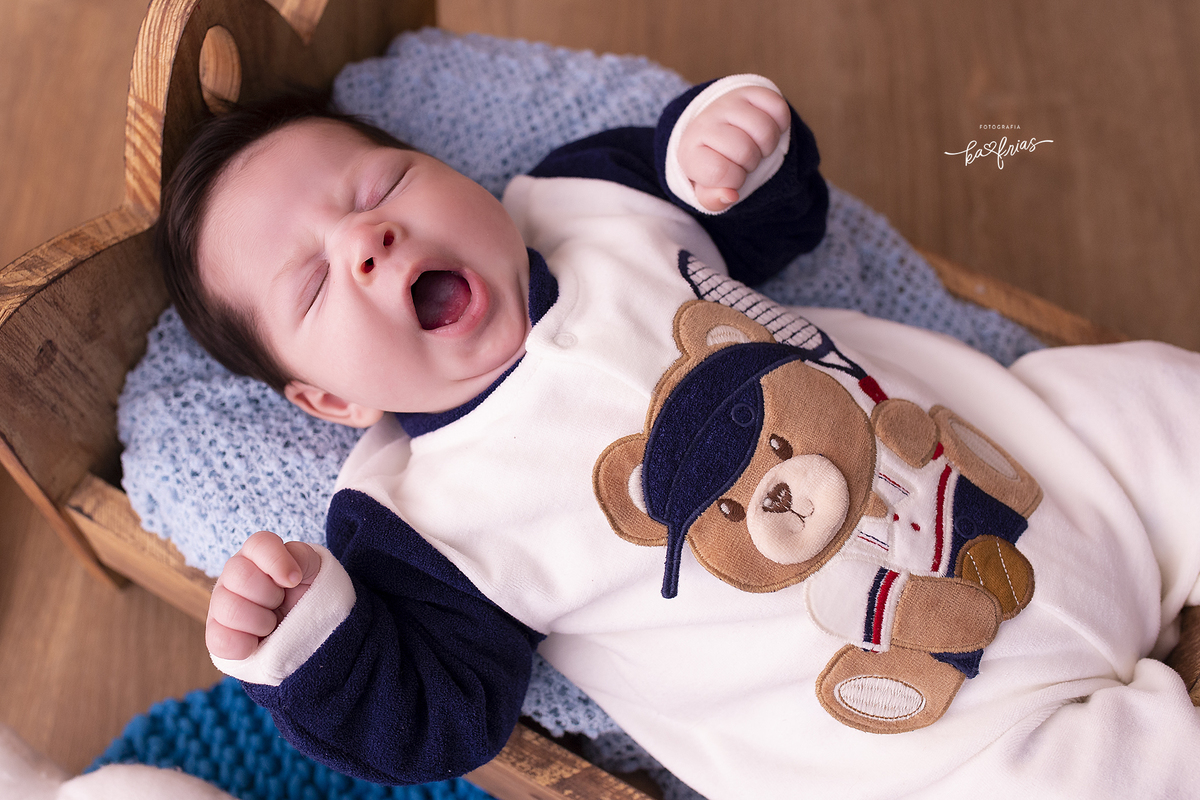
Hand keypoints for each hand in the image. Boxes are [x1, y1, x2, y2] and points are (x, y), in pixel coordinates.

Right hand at [206, 530, 321, 659]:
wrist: (301, 628)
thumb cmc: (306, 594)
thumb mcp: (313, 570)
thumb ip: (302, 558)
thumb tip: (288, 576)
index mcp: (257, 554)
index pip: (259, 543)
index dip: (277, 562)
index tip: (295, 580)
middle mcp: (233, 574)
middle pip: (240, 576)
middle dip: (270, 595)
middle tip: (280, 603)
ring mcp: (220, 604)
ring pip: (229, 609)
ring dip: (261, 622)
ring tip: (271, 623)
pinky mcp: (216, 634)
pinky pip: (219, 640)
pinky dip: (244, 645)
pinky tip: (257, 642)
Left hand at [678, 86, 790, 210]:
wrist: (715, 128)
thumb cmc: (714, 166)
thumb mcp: (707, 189)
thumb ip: (714, 199)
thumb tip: (730, 195)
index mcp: (690, 151)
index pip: (720, 171)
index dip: (733, 180)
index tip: (729, 175)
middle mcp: (705, 121)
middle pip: (745, 150)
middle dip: (750, 163)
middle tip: (743, 160)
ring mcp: (728, 103)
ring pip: (764, 129)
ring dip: (767, 146)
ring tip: (755, 146)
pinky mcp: (751, 90)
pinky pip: (779, 109)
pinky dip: (780, 125)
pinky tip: (765, 130)